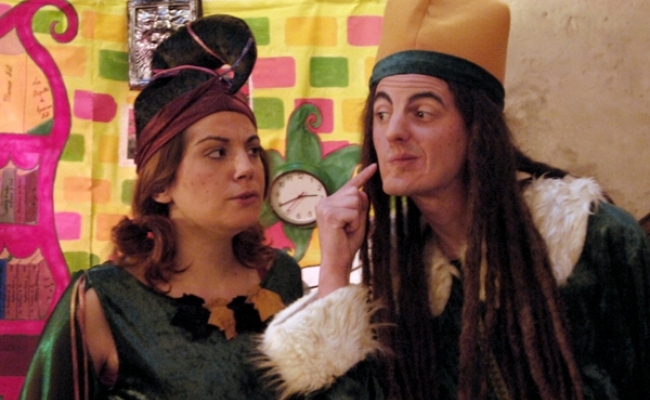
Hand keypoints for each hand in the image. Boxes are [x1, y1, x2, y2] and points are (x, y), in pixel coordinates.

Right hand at [316, 163, 376, 297]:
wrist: (337, 261)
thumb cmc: (346, 243)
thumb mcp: (357, 220)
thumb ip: (360, 205)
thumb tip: (362, 191)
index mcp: (330, 202)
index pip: (350, 186)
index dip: (363, 175)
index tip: (374, 166)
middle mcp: (324, 201)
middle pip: (355, 192)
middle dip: (359, 211)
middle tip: (349, 227)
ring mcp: (324, 207)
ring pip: (355, 201)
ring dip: (357, 218)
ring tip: (346, 229)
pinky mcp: (328, 215)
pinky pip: (353, 212)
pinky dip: (354, 223)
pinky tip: (344, 231)